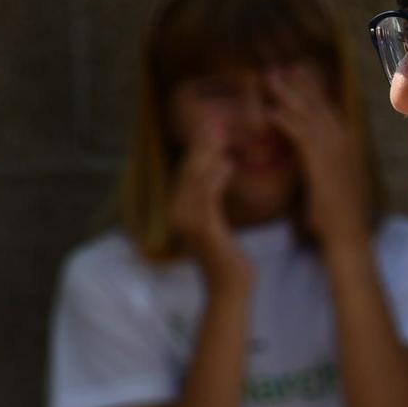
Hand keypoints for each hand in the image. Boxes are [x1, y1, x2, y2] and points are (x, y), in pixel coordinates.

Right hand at [168, 120, 248, 285]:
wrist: (230, 288)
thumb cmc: (229, 256)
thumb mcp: (220, 220)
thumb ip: (216, 195)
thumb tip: (224, 165)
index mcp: (179, 211)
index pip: (187, 172)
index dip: (197, 146)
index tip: (210, 124)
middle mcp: (176, 214)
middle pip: (188, 170)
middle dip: (200, 144)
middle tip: (213, 119)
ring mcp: (186, 222)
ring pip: (195, 179)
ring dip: (207, 155)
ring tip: (220, 134)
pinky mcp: (202, 229)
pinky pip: (207, 197)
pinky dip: (215, 178)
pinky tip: (227, 165)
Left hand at [266, 66, 369, 253]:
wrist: (346, 235)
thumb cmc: (336, 214)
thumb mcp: (330, 181)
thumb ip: (319, 163)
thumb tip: (309, 155)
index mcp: (346, 146)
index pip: (328, 109)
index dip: (311, 91)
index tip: (296, 74)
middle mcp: (342, 143)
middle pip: (318, 105)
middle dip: (298, 85)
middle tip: (278, 68)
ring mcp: (334, 152)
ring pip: (308, 115)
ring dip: (287, 95)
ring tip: (269, 79)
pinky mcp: (321, 165)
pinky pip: (300, 136)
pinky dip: (285, 121)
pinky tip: (268, 112)